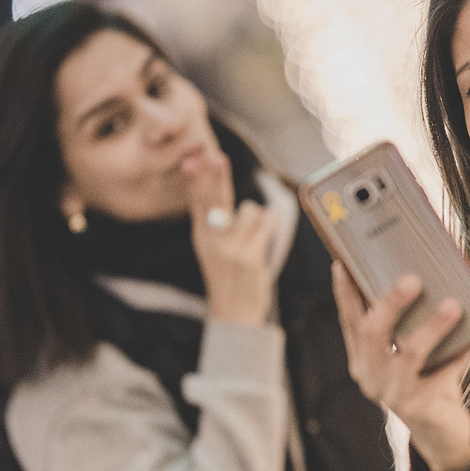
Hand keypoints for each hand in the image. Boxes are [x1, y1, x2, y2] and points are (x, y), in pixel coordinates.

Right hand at [186, 149, 275, 325]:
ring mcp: (231, 249)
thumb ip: (215, 218)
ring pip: (250, 210)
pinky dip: (272, 221)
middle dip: (217, 177)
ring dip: (258, 215)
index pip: (197, 201)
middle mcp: (213, 241)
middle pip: (216, 200)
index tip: (197, 159)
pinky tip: (272, 222)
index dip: (198, 179)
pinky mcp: (250, 257)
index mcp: (202, 236)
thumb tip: (217, 184)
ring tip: (256, 232)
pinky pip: (266, 224)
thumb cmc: (227, 275)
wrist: (234, 313)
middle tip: (217, 157)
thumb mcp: (213, 247)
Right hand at [332, 264, 469, 470]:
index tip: (343, 264)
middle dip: (391, 304)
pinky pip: (441, 375)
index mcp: (362, 359)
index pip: (349, 321)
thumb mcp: (408, 354)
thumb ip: (406, 325)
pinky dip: (457, 357)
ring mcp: (392, 394)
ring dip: (432, 327)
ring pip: (409, 354)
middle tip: (412, 279)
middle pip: (372, 334)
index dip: (344, 294)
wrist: (439, 432)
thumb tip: (424, 275)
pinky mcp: (419, 407)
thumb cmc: (425, 380)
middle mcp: (370, 376)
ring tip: (453, 306)